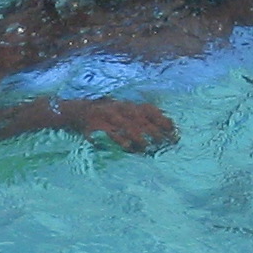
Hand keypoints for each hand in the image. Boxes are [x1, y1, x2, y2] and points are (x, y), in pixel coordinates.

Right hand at [58, 97, 177, 152]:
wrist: (79, 110)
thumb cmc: (108, 114)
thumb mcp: (125, 112)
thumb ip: (143, 117)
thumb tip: (168, 125)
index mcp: (129, 105)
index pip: (149, 110)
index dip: (162, 119)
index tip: (173, 131)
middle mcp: (121, 109)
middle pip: (141, 119)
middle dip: (153, 130)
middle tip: (164, 142)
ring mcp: (109, 116)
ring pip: (126, 125)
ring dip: (138, 136)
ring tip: (146, 147)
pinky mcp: (98, 126)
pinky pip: (110, 133)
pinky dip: (119, 139)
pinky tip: (127, 147)